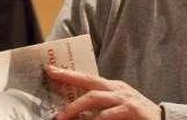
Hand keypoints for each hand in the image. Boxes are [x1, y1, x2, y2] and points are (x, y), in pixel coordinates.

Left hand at [45, 66, 161, 119]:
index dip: (68, 74)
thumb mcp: (117, 107)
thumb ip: (100, 106)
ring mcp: (125, 98)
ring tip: (62, 116)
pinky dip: (97, 118)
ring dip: (76, 106)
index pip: (87, 77)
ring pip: (95, 97)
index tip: (50, 71)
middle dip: (68, 78)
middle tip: (51, 79)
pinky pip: (110, 114)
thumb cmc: (137, 116)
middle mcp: (118, 89)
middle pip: (89, 81)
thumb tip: (77, 111)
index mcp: (113, 87)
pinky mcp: (132, 110)